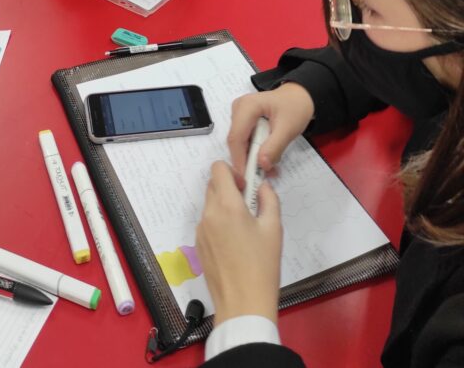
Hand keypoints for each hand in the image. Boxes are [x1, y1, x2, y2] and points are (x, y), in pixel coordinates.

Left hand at [196, 161, 281, 325]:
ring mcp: (200, 229)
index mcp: (227, 205)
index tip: (246, 186)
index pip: (218, 168)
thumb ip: (269, 199)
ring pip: (210, 204)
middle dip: (229, 188)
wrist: (242, 303)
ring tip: (243, 229)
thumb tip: (262, 186)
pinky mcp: (198, 243)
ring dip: (224, 206)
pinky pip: (207, 222)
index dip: (233, 171)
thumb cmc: (262, 266)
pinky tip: (234, 244)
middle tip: (248, 206)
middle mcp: (209, 213)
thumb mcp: (273, 229)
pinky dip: (218, 223)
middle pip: (213, 184)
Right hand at [227, 83, 314, 175]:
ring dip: (252, 157)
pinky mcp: (243, 120)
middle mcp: (238, 108)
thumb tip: (261, 165)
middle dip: (247, 160)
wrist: (299, 96)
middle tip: (262, 175)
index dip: (239, 159)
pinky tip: (266, 158)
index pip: (236, 137)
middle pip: (236, 141)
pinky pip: (244, 139)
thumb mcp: (288, 128)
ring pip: (240, 142)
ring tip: (268, 168)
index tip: (246, 178)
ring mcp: (239, 114)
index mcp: (247, 106)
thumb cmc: (295, 108)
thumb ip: (275, 147)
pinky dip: (254, 150)